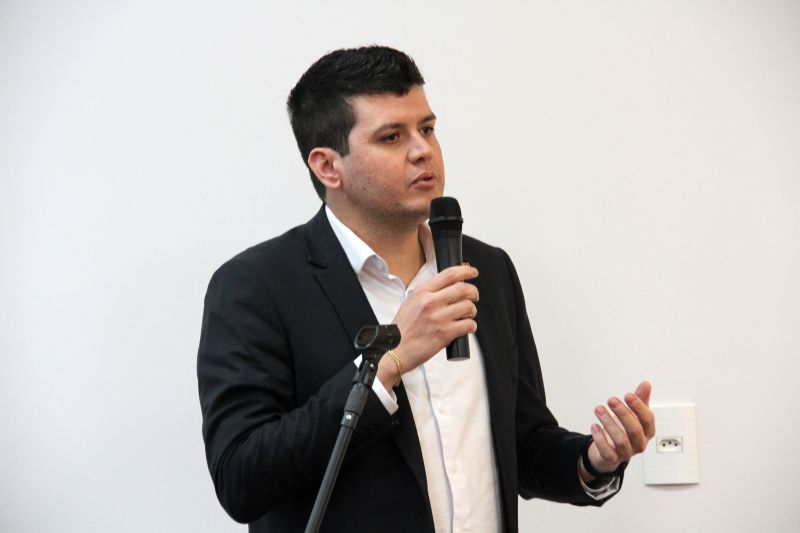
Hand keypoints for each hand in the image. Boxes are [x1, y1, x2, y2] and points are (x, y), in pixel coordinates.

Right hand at [376, 265, 478, 388]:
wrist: (395, 349)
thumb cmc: (403, 328)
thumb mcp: (411, 302)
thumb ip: (429, 292)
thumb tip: (450, 285)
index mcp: (422, 292)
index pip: (449, 274)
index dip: (465, 271)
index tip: (472, 272)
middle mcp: (430, 302)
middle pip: (463, 288)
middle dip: (473, 292)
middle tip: (474, 296)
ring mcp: (439, 318)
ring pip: (468, 307)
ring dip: (472, 310)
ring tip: (467, 315)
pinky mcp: (445, 333)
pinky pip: (468, 325)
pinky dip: (471, 326)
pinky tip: (467, 327)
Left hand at [580, 381, 655, 480]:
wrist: (610, 451)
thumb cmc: (624, 430)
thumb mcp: (633, 414)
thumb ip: (639, 400)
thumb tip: (646, 384)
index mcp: (647, 431)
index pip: (648, 420)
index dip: (639, 407)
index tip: (628, 395)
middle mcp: (639, 443)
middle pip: (635, 430)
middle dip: (623, 414)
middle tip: (611, 400)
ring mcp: (626, 452)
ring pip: (621, 441)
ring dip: (608, 423)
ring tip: (599, 409)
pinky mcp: (612, 458)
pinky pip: (607, 452)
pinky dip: (600, 439)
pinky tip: (594, 426)